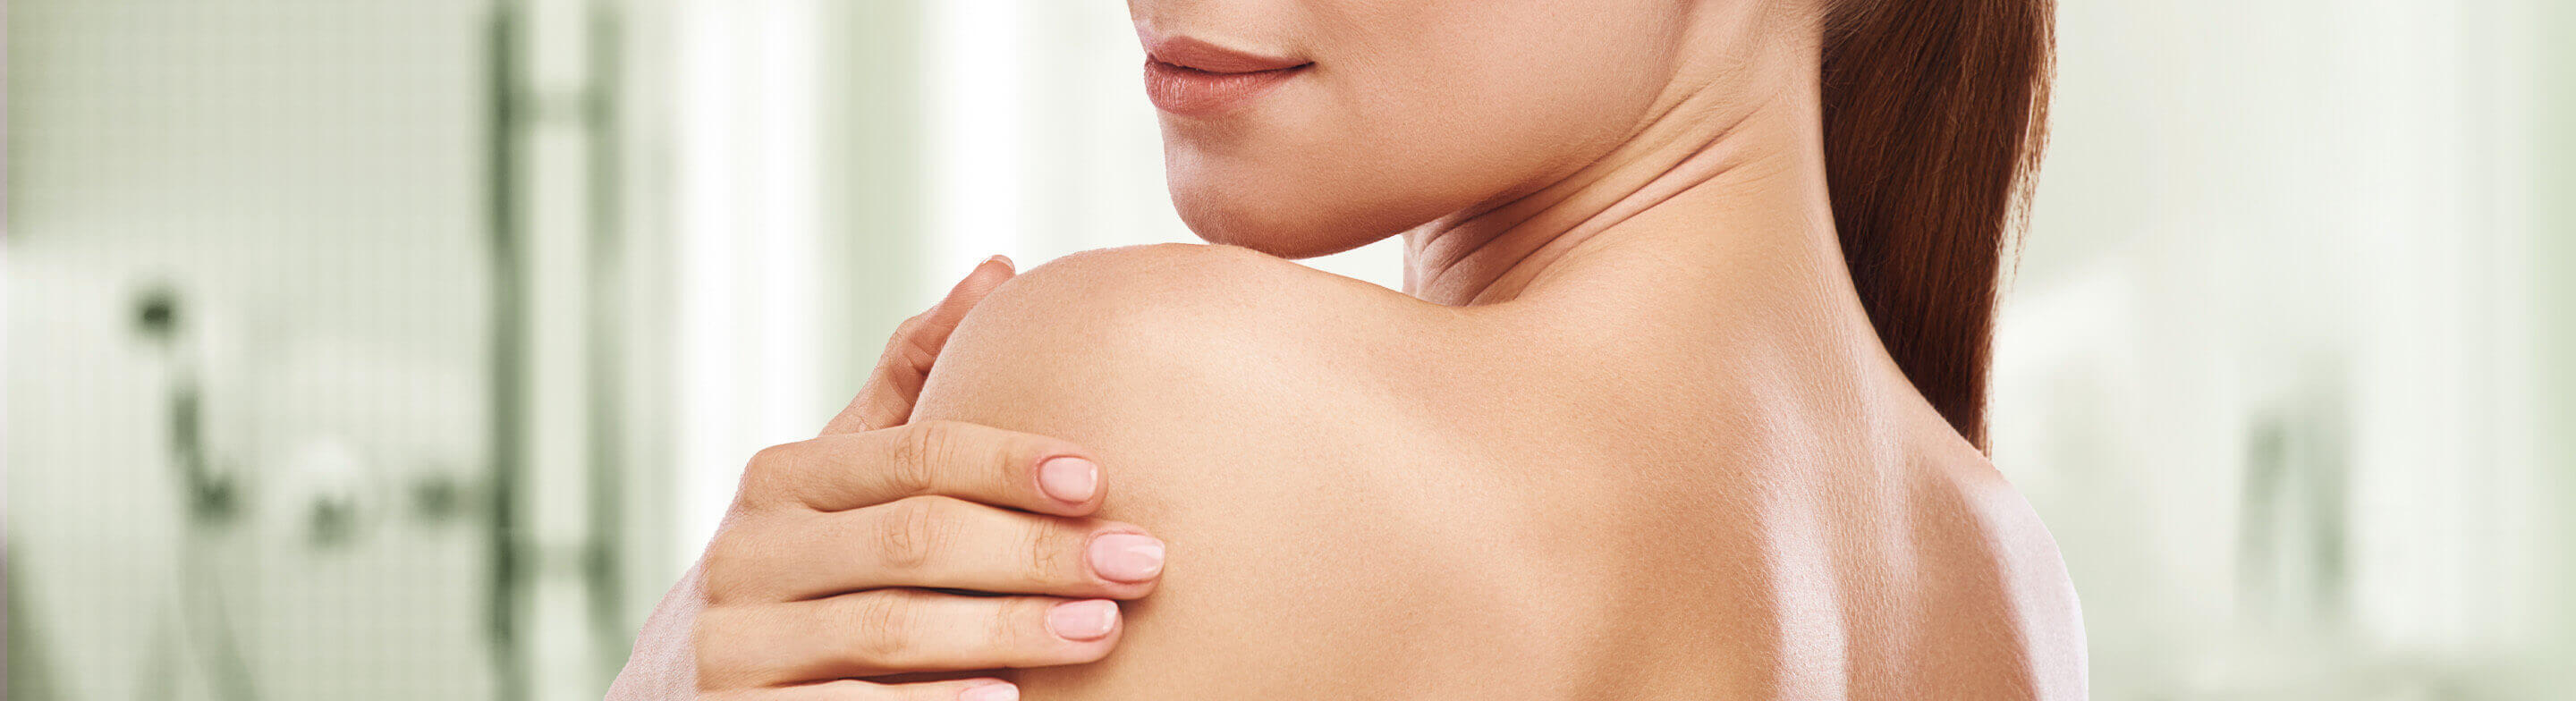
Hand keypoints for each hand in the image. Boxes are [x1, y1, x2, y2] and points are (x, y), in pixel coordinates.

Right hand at [610, 257, 1167, 700]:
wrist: (681, 693)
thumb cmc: (799, 568)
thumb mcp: (836, 477)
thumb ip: (909, 381)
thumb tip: (999, 269)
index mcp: (779, 482)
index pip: (912, 457)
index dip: (1008, 463)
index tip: (1098, 478)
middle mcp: (746, 555)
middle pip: (914, 541)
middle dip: (1037, 553)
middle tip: (1138, 564)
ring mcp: (736, 644)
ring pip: (892, 628)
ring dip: (1008, 629)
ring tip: (1102, 628)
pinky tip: (1011, 700)